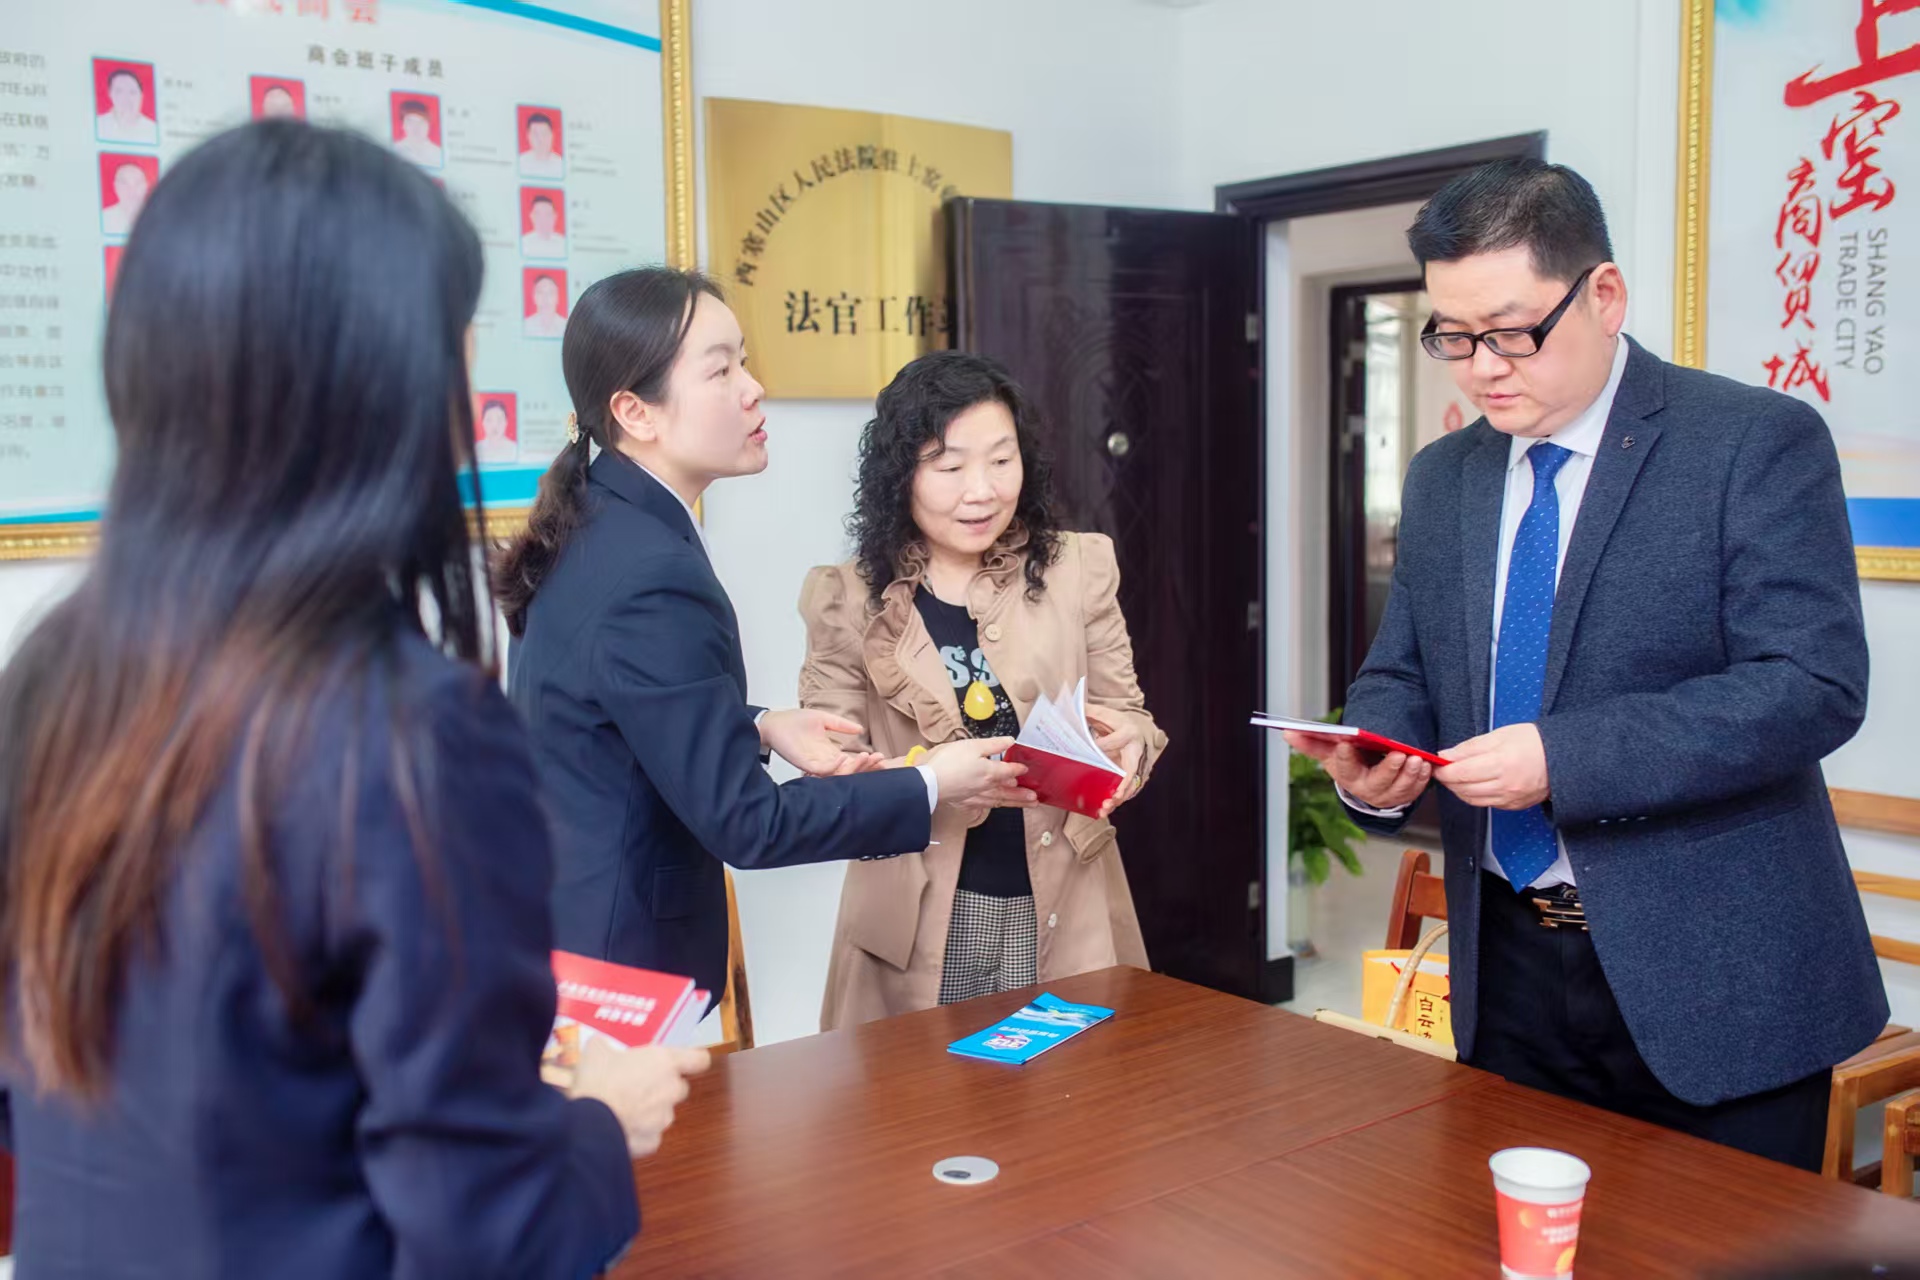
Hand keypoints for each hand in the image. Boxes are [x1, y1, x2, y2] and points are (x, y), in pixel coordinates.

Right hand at [569, 1040, 710, 1158]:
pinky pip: (650, 1135)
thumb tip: (600, 1046)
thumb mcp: (596, 1051)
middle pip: (679, 1087)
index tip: (687, 1061)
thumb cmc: (598, 1083)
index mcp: (664, 1062)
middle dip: (662, 1087)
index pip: (699, 1059)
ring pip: (663, 1113)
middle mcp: (670, 1090)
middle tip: (639, 1084)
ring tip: (622, 1108)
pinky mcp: (652, 1142)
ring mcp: (663, 1118)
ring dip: (649, 1111)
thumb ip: (606, 1047)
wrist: (588, 1123)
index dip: (694, 1060)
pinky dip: (639, 1133)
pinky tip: (619, 1127)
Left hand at [758, 708, 877, 776]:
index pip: (853, 760)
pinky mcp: (805, 763)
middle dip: (867, 766)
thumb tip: (861, 730)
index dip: (868, 760)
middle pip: (850, 769)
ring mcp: (816, 764)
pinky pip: (823, 770)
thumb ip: (842, 725)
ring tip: (867, 757)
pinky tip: (844, 758)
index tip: (882, 757)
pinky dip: (835, 766)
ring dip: (854, 767)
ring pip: (840, 773)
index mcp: (831, 752)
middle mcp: (825, 761)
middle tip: (881, 760)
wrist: (774, 722)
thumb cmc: (796, 721)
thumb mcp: (825, 719)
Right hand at [926, 737, 1034, 808]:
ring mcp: (975, 796)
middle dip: (1022, 795)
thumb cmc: (947, 762)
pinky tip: (994, 805)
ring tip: (1025, 804)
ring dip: (1013, 803)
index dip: (1019, 769)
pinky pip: (985, 806)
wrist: (927, 783)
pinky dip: (993, 806)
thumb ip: (993, 744)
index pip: (1010, 771)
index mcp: (990, 772)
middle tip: (1035, 799)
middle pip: (1008, 791)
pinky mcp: (965, 802)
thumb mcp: (972, 745)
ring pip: (999, 801)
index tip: (1025, 769)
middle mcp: (986, 787)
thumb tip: (1010, 742)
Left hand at [1083, 706, 1144, 819]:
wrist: (1134, 728)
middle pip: (1131, 769)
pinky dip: (1115, 800)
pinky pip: (1124, 789)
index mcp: (1128, 733)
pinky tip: (1103, 809)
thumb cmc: (1116, 723)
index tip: (1087, 752)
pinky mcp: (1130, 775)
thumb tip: (1071, 707)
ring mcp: (1134, 765)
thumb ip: (1090, 712)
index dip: (1101, 747)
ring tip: (1106, 807)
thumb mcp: (1105, 714)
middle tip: (1114, 796)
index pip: (1113, 741)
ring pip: (1130, 784)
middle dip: (1123, 784)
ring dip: (1119, 797)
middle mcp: (1134, 751)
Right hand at [1282, 730, 1430, 810]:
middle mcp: (1366, 790)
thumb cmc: (1348, 764)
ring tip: (1416, 757)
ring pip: (1400, 789)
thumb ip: (1311, 743)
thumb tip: (1286, 731)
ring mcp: (1388, 796)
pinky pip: (1415, 790)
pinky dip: (1421, 778)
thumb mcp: (1329, 754)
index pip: (1344, 766)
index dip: (1345, 756)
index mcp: (1346, 776)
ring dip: (1409, 774)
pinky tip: (1425, 764)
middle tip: (1399, 753)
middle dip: (1389, 768)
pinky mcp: (1406, 796)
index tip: (1347, 742)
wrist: (1368, 783)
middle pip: (1378, 782)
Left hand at [1433, 723, 1548, 809]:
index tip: (1436, 764)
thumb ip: (1469, 748)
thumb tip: (1445, 756)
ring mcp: (1509, 798)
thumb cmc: (1533, 742)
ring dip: (1458, 789)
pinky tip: (1473, 783)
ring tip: (1457, 775)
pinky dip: (1473, 795)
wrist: (1562, 758)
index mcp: (1501, 763)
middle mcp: (1505, 785)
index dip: (1443, 770)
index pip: (1460, 772)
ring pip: (1471, 799)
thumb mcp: (1499, 736)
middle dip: (1448, 780)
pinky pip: (1485, 804)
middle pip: (1463, 788)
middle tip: (1443, 769)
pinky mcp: (1513, 806)